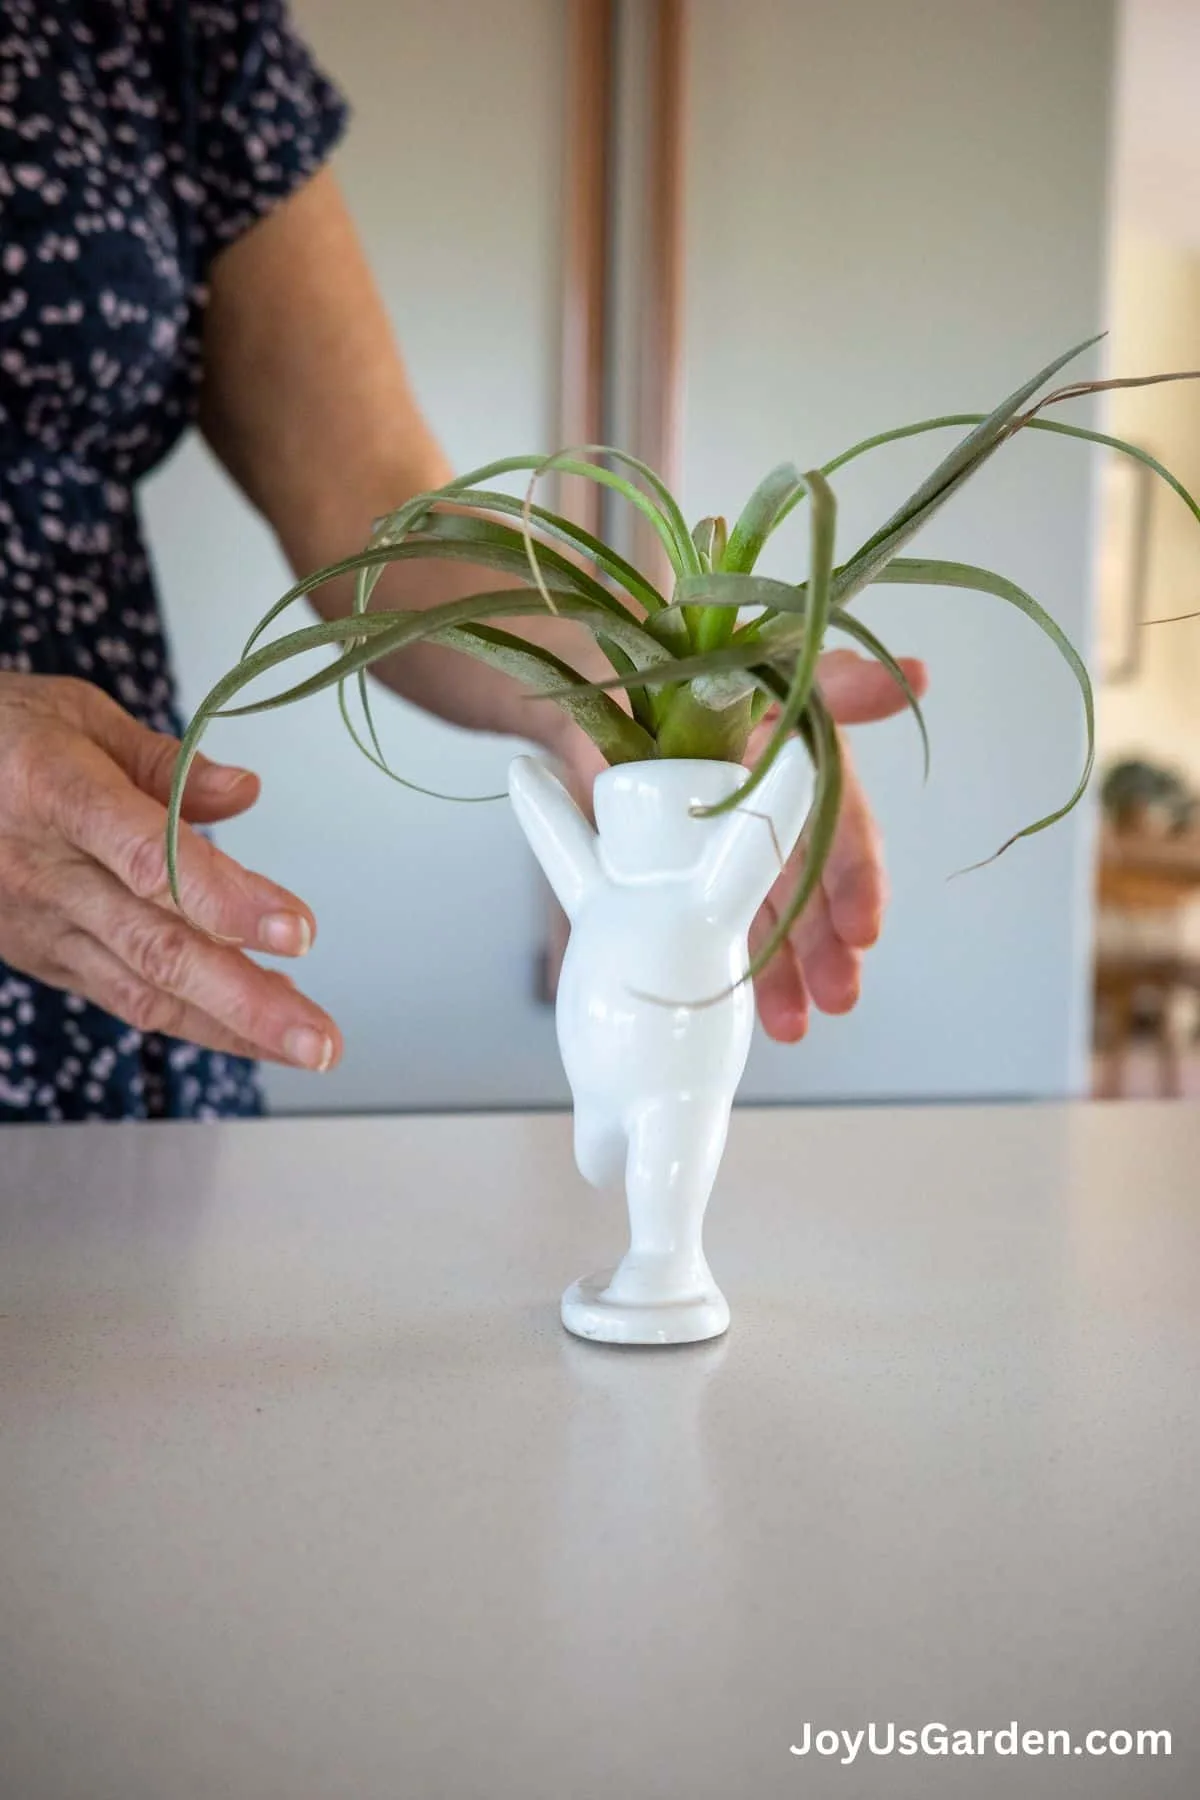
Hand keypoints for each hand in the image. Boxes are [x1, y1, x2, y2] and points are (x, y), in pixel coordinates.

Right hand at [0, 675, 341, 1069]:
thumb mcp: (76, 715)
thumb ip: (166, 762)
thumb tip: (246, 792)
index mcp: (55, 793)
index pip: (149, 858)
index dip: (225, 900)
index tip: (297, 930)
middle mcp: (44, 872)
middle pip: (157, 947)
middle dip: (248, 1001)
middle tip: (321, 1038)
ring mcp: (39, 924)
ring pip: (143, 990)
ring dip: (234, 1026)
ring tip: (308, 1045)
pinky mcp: (39, 957)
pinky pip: (123, 997)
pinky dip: (193, 1018)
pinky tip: (252, 1024)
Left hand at [549, 648, 927, 1042]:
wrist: (597, 687)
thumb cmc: (673, 670)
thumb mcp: (741, 662)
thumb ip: (828, 679)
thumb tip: (912, 678)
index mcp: (791, 746)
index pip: (836, 814)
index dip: (855, 872)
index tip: (864, 928)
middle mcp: (775, 792)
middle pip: (810, 875)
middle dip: (827, 941)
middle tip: (838, 993)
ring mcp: (737, 831)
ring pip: (774, 907)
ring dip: (792, 968)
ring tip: (799, 1024)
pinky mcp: (701, 862)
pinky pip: (733, 918)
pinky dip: (751, 966)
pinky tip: (768, 1013)